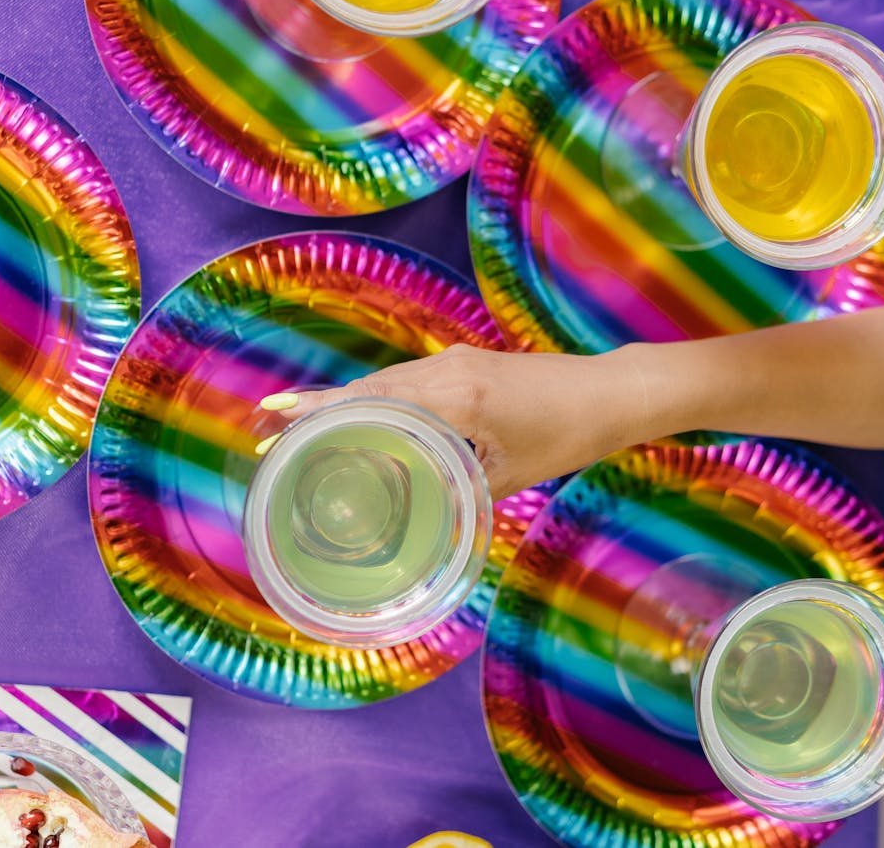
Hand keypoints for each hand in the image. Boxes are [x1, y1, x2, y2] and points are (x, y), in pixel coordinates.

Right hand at [260, 345, 657, 498]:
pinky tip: (363, 422)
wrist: (611, 393)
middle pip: (366, 388)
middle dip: (317, 408)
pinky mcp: (465, 363)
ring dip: (345, 403)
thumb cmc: (567, 436)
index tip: (274, 415)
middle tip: (272, 428)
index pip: (370, 402)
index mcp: (455, 398)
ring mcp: (455, 361)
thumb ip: (457, 492)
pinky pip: (407, 381)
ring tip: (304, 427)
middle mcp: (447, 371)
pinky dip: (377, 400)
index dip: (318, 412)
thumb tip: (418, 520)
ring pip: (385, 382)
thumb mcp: (507, 477)